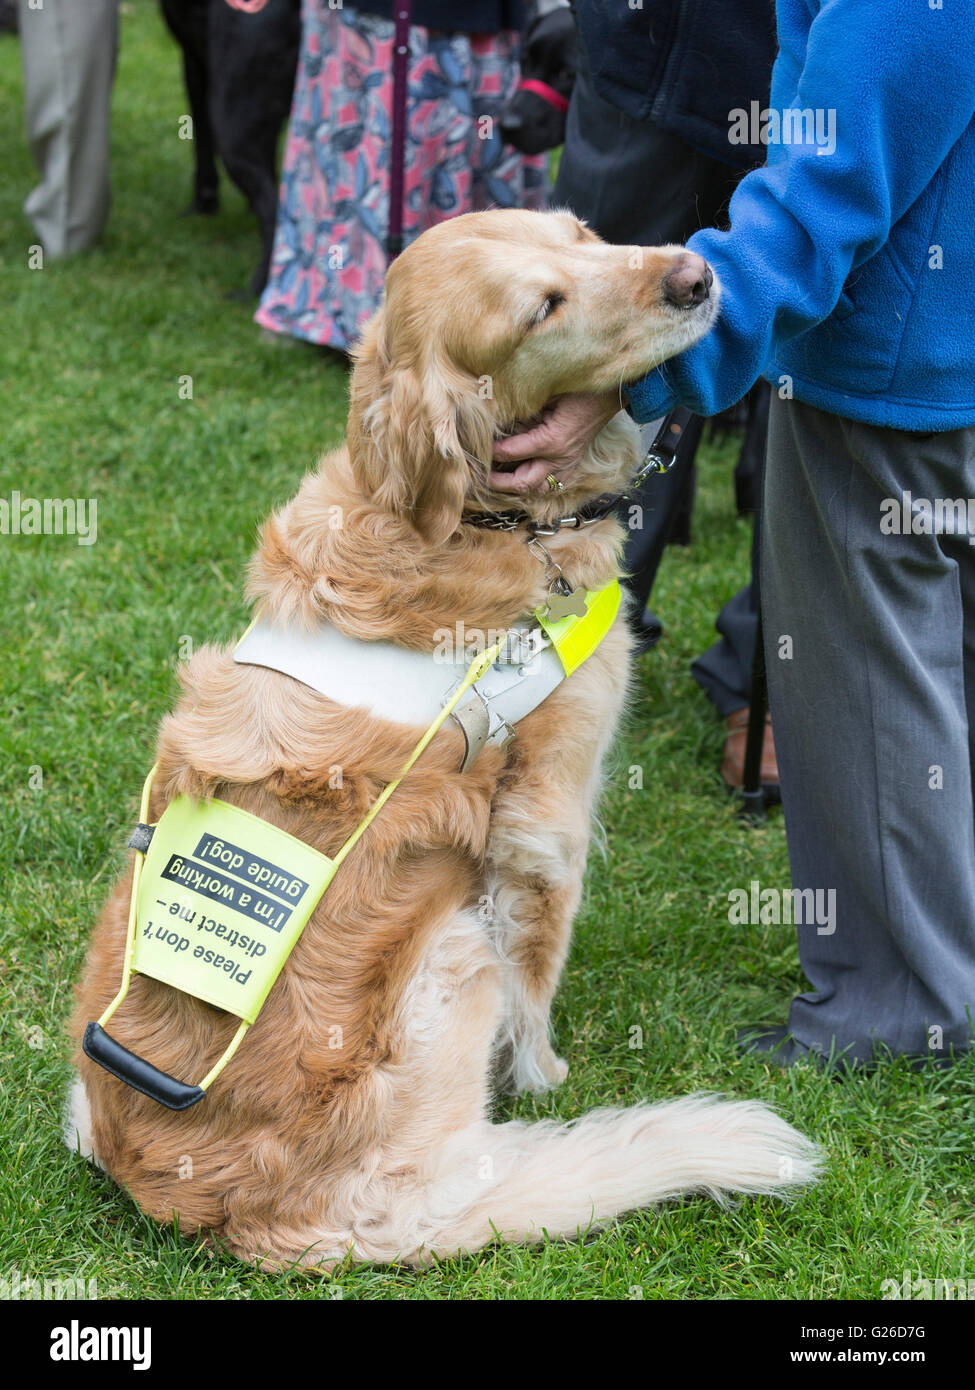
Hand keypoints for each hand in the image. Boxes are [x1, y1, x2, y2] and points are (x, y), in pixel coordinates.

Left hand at [490, 391, 620, 493]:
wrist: (611, 390)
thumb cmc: (578, 385)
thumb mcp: (545, 392)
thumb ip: (520, 407)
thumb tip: (493, 412)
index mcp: (551, 441)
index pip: (511, 453)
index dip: (489, 451)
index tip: (474, 446)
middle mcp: (559, 459)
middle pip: (522, 483)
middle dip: (497, 482)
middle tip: (477, 476)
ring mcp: (568, 464)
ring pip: (538, 489)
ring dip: (516, 487)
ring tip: (497, 480)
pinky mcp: (574, 463)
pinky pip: (553, 485)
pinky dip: (535, 485)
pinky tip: (523, 478)